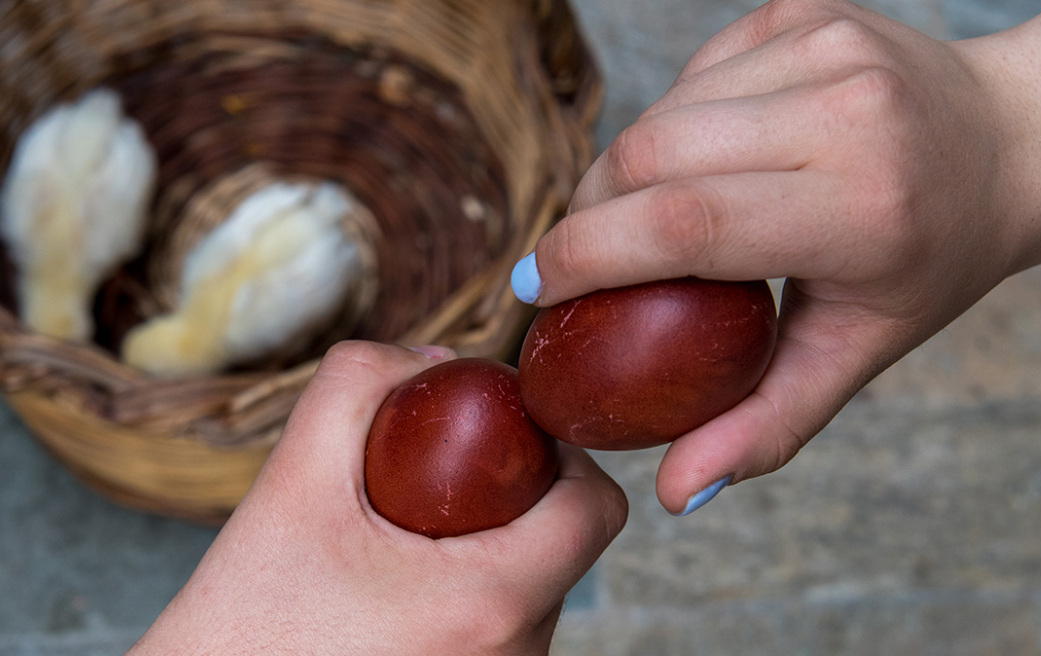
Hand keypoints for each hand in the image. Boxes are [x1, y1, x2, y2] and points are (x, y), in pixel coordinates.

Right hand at [128, 342, 627, 654]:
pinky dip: (469, 597)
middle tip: (436, 482)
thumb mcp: (287, 488)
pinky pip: (503, 632)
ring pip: (533, 591)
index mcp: (493, 602)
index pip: (596, 508)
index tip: (503, 438)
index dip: (562, 455)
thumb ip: (357, 388)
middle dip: (512, 499)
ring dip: (489, 550)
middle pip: (563, 546)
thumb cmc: (244, 629)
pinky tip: (400, 594)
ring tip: (407, 542)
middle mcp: (517, 655)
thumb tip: (434, 357)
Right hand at [511, 0, 1040, 512]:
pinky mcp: (802, 10)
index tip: (538, 289)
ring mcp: (825, 46)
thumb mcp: (858, 350)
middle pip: (651, 154)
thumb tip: (674, 494)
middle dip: (589, 213)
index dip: (587, 254)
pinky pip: (691, 77)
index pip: (687, 223)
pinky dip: (673, 127)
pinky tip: (706, 161)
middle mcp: (847, 112)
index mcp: (864, 208)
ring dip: (625, 171)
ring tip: (644, 218)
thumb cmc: (932, 259)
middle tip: (579, 261)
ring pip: (661, 111)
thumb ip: (767, 424)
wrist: (1010, 139)